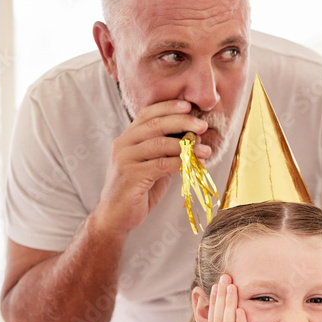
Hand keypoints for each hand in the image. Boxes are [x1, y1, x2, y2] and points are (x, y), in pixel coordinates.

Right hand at [91, 100, 211, 234]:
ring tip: (205, 150)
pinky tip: (194, 164)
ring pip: (160, 144)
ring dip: (186, 146)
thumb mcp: (153, 165)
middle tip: (202, 125)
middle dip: (181, 122)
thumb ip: (166, 151)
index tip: (188, 106)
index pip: (147, 114)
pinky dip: (180, 163)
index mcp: (127, 138)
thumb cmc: (138, 190)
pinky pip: (161, 165)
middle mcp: (123, 145)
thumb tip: (194, 139)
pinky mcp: (131, 176)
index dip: (168, 107)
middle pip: (155, 125)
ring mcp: (125, 160)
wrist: (116, 216)